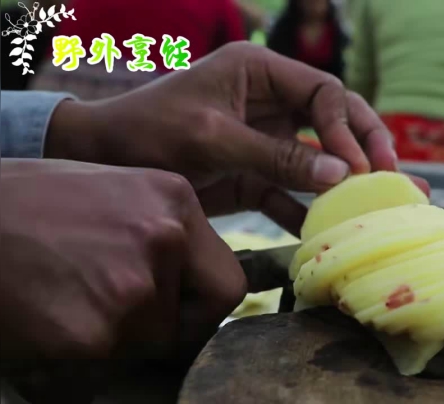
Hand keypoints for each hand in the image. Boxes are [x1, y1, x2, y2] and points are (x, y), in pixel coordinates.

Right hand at [0, 159, 244, 362]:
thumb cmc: (24, 205)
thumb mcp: (112, 194)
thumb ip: (163, 236)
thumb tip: (190, 289)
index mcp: (174, 200)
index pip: (228, 285)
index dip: (202, 309)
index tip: (177, 314)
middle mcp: (164, 239)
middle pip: (192, 322)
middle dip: (160, 330)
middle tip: (111, 312)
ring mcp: (131, 288)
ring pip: (144, 348)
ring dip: (110, 342)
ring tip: (62, 303)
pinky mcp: (92, 333)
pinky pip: (101, 371)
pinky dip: (73, 365)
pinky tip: (41, 322)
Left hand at [45, 42, 429, 234]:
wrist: (104, 160)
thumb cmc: (149, 131)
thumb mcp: (214, 138)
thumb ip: (276, 156)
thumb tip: (341, 174)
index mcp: (260, 73)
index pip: (324, 93)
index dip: (348, 129)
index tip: (361, 167)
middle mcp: (270, 102)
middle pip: (334, 121)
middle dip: (366, 147)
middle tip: (394, 177)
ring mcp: (264, 140)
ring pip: (319, 158)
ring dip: (349, 181)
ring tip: (387, 203)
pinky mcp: (253, 174)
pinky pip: (291, 191)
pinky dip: (308, 210)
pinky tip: (329, 230)